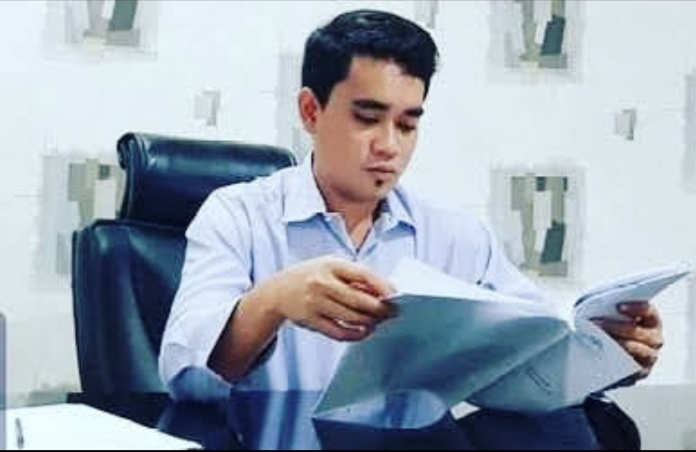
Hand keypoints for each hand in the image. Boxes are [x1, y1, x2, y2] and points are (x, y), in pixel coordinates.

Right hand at [267, 256, 396, 340]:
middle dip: (380, 309)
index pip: (363, 274)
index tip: (396, 295)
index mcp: (331, 265)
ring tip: (379, 321)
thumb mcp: (331, 267)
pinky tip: (364, 330)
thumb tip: (384, 292)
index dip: (382, 286)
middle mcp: (322, 283)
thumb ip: (355, 277)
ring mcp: (315, 303)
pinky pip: (339, 332)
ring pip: (352, 318)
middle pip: (359, 300)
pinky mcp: (311, 321)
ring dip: (370, 322)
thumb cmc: (313, 277)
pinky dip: (356, 334)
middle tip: (392, 312)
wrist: (278, 291)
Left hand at [593, 301, 663, 379]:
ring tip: (596, 338)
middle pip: (638, 332)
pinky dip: (617, 361)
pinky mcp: (641, 372)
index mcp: (651, 321)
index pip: (649, 311)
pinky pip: (632, 368)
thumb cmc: (608, 328)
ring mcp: (650, 357)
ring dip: (615, 343)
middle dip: (616, 326)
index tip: (618, 306)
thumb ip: (608, 308)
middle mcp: (654, 339)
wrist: (605, 356)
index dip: (636, 308)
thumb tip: (595, 307)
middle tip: (596, 323)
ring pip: (635, 349)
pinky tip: (602, 355)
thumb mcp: (610, 315)